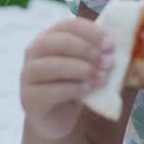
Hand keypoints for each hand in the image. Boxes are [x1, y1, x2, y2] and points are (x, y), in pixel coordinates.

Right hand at [20, 18, 114, 139]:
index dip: (90, 32)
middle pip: (57, 42)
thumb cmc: (73, 85)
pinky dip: (72, 88)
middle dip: (86, 50)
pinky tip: (87, 90)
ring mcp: (27, 74)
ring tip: (101, 78)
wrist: (57, 118)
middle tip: (107, 62)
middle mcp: (33, 52)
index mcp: (48, 37)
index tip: (110, 45)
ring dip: (82, 70)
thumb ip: (96, 54)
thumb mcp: (85, 66)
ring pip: (52, 65)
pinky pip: (50, 90)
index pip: (67, 25)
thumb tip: (115, 46)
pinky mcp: (29, 97)